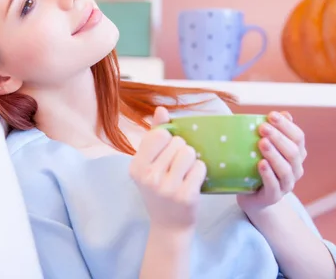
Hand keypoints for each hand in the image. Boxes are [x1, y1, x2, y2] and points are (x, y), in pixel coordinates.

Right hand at [129, 107, 205, 231]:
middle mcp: (149, 177)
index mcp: (136, 167)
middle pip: (177, 143)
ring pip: (189, 153)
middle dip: (180, 150)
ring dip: (191, 160)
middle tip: (175, 167)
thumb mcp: (149, 164)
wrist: (168, 225)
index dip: (168, 140)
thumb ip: (154, 135)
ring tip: (185, 172)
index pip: (159, 135)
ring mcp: (167, 187)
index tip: (166, 152)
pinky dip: (200, 172)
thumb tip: (161, 109)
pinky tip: (192, 182)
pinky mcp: (186, 195)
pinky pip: (200, 167)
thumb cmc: (159, 189)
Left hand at [237, 111, 306, 213]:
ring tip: (262, 143)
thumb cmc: (258, 165)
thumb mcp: (265, 148)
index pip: (298, 137)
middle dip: (278, 138)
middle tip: (263, 127)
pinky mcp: (274, 197)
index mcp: (297, 155)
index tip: (271, 115)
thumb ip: (274, 132)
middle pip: (293, 152)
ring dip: (274, 154)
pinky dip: (268, 174)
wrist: (252, 196)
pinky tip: (261, 164)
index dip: (286, 126)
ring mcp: (286, 185)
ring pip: (285, 169)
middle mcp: (296, 169)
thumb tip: (284, 113)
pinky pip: (273, 186)